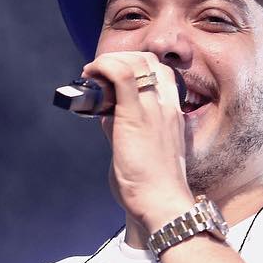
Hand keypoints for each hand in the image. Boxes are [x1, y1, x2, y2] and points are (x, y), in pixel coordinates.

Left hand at [80, 52, 193, 230]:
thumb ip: (127, 130)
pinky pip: (120, 74)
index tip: (115, 76)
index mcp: (171, 115)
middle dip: (120, 58)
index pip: (161, 72)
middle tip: (100, 74)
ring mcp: (153, 109)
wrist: (162, 204)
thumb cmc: (152, 187)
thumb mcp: (144, 152)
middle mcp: (166, 106)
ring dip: (109, 61)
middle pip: (148, 60)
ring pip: (135, 61)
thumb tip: (107, 117)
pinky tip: (91, 75)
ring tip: (93, 75)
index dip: (136, 66)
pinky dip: (102, 67)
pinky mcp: (134, 116)